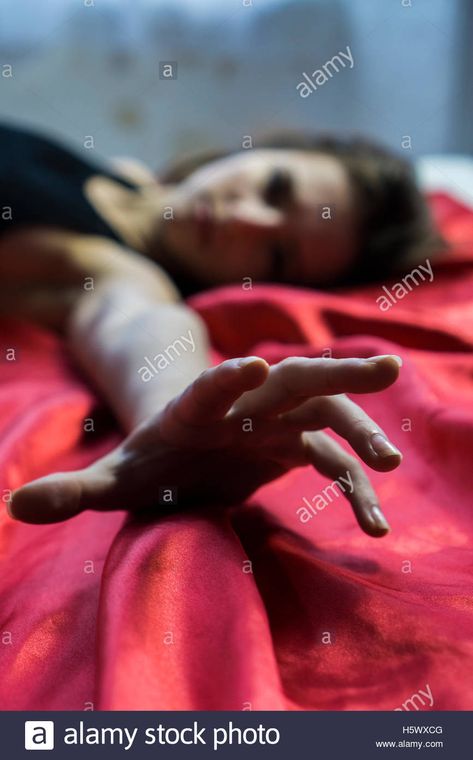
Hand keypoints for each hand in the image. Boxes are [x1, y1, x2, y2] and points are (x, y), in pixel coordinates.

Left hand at [9, 355, 401, 536]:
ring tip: (392, 463)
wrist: (181, 452)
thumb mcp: (112, 479)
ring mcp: (275, 423)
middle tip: (388, 366)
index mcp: (194, 409)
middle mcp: (245, 407)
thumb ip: (73, 490)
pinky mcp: (293, 447)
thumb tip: (14, 504)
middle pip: (294, 379)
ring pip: (328, 414)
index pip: (211, 388)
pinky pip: (333, 461)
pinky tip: (375, 523)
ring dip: (363, 430)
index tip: (256, 366)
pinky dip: (355, 487)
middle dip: (337, 372)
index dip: (229, 378)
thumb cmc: (146, 461)